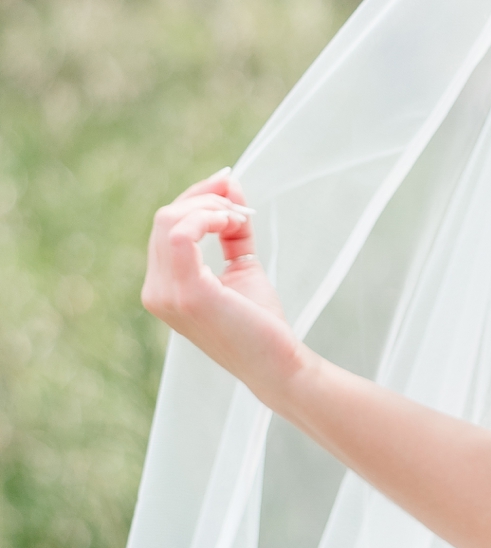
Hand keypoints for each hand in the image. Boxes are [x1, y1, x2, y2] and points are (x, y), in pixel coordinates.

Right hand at [142, 170, 302, 404]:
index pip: (165, 226)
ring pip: (169, 219)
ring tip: (238, 218)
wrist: (278, 364)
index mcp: (163, 286)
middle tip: (240, 204)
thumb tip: (229, 183)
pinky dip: (207, 216)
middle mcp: (156, 291)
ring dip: (210, 206)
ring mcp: (166, 294)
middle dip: (205, 197)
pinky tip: (231, 222)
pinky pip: (180, 233)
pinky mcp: (186, 293)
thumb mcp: (242, 265)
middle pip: (165, 217)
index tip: (229, 184)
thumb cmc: (259, 322)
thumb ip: (232, 228)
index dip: (196, 198)